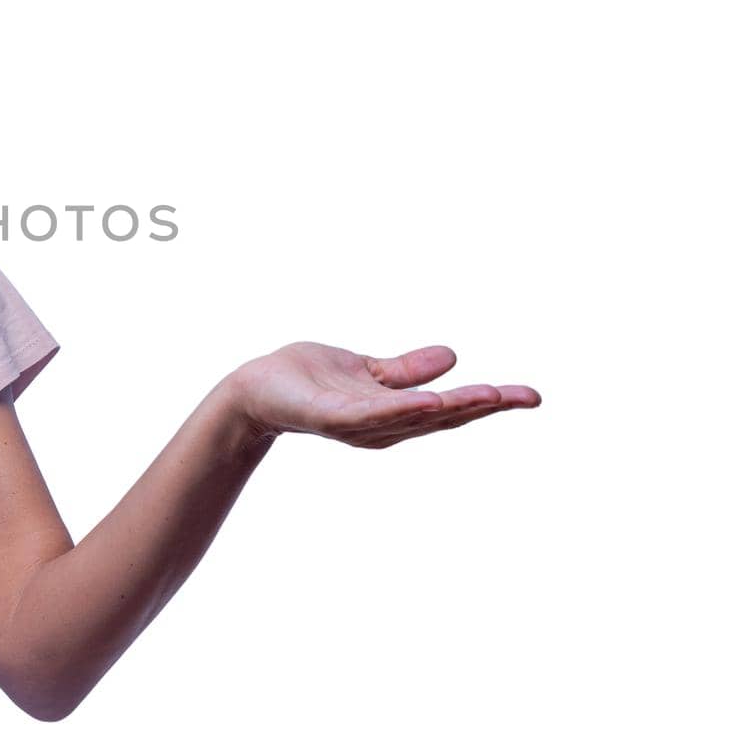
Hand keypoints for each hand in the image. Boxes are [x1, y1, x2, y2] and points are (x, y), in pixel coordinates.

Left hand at [225, 341, 539, 447]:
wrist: (255, 389)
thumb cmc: (306, 380)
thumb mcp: (368, 371)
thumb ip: (406, 371)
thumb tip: (453, 357)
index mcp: (394, 415)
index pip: (450, 409)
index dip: (489, 403)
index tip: (530, 396)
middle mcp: (383, 427)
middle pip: (442, 418)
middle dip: (485, 407)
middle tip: (527, 397)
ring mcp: (358, 424)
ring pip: (413, 417)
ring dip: (453, 407)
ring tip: (490, 395)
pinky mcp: (331, 416)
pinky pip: (371, 414)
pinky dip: (401, 409)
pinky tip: (430, 401)